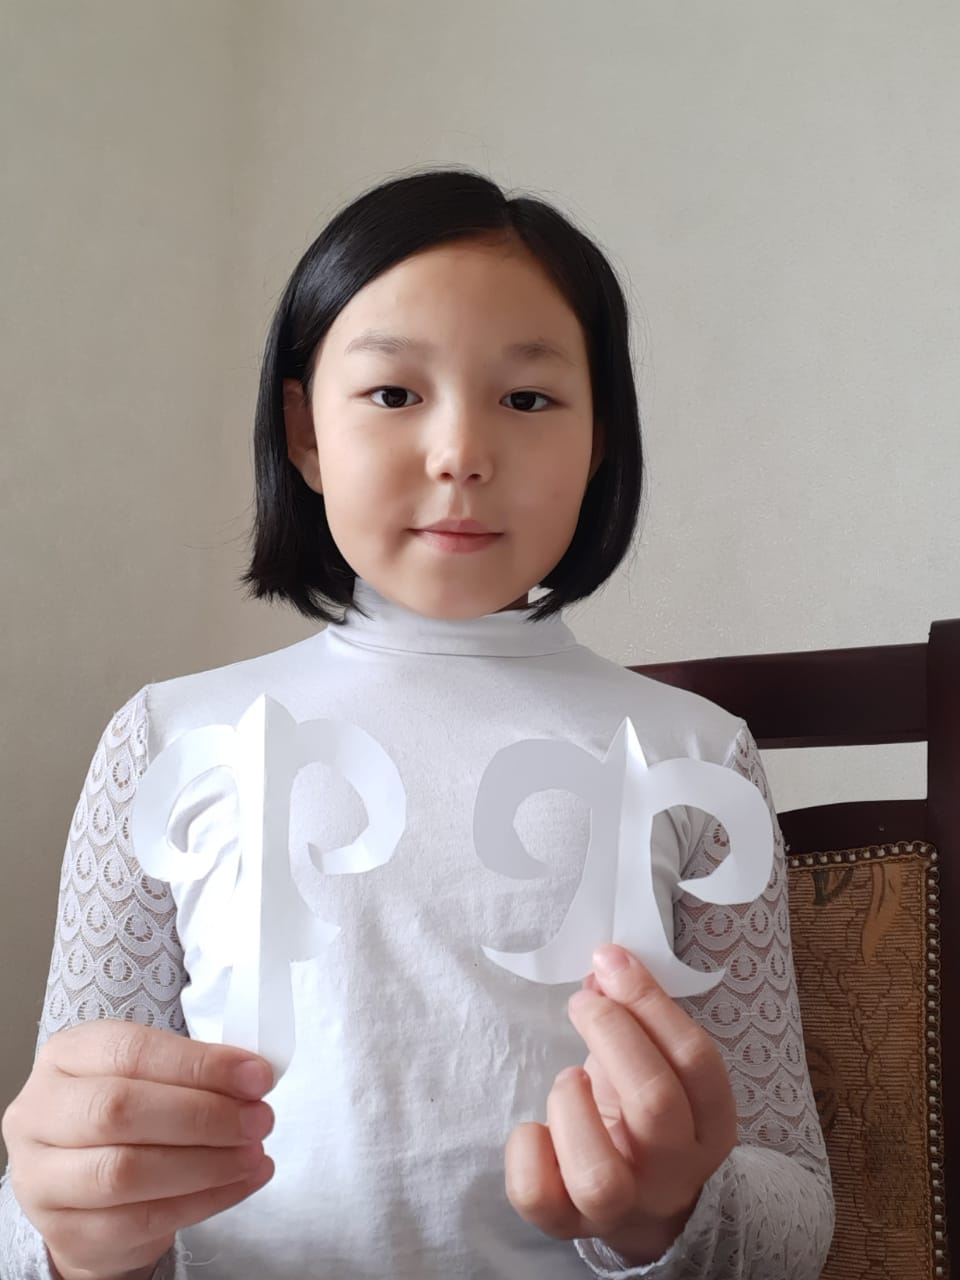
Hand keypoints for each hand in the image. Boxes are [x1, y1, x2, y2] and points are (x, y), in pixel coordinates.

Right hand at [2, 1020, 274, 1279]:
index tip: (257, 1076)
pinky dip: (203, 1201)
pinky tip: (240, 1182)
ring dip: (207, 1163)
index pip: (131, 1052)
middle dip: (204, 1115)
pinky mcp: (67, 1232)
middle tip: (259, 1118)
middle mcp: (40, 1114)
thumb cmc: (129, 1113)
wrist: (87, 1186)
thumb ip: (194, 1070)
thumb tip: (253, 1077)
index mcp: (66, 1056)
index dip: (200, 1064)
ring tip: (254, 1152)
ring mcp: (43, 1179)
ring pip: (125, 1173)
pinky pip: (140, 1221)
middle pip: (120, 1111)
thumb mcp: (151, 1073)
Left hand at [504, 945, 736, 1264]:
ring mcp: (622, 1206)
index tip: (611, 958)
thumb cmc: (642, 1115)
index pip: (695, 1060)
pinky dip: (526, 1149)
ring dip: (572, 1105)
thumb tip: (603, 967)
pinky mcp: (568, 1223)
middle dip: (612, 1033)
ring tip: (570, 1079)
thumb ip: (635, 1021)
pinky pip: (538, 1195)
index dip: (649, 1000)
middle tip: (585, 1002)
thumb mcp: (656, 1067)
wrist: (643, 1207)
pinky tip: (535, 1126)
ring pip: (598, 1173)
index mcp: (710, 1124)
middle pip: (654, 1103)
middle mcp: (675, 1172)